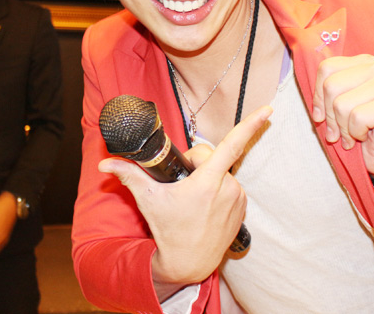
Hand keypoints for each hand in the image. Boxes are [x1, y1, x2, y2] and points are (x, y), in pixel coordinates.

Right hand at [98, 106, 271, 295]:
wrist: (188, 264)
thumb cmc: (168, 231)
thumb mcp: (148, 200)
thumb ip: (129, 175)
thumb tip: (106, 163)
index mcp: (208, 182)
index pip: (233, 145)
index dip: (251, 124)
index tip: (268, 110)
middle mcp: (228, 188)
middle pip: (214, 158)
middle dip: (198, 164)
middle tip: (182, 183)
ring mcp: (237, 199)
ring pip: (222, 172)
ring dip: (209, 177)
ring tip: (194, 198)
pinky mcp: (242, 209)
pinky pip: (230, 187)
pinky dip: (218, 190)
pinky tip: (205, 205)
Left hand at [312, 55, 373, 178]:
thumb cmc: (360, 128)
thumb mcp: (336, 105)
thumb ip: (325, 94)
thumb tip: (317, 108)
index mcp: (366, 62)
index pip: (327, 68)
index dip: (318, 96)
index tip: (321, 115)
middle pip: (332, 85)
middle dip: (329, 115)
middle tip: (337, 131)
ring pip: (342, 104)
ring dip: (343, 127)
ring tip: (353, 134)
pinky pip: (357, 118)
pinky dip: (356, 133)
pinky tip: (365, 136)